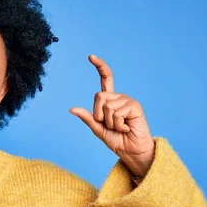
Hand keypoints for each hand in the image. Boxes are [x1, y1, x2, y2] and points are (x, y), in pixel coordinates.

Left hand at [70, 55, 155, 176]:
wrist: (130, 150)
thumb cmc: (116, 139)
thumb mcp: (97, 128)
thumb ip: (87, 117)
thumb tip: (71, 108)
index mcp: (109, 100)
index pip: (105, 79)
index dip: (99, 67)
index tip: (90, 56)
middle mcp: (119, 97)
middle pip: (98, 96)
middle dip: (99, 115)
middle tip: (111, 125)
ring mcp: (127, 100)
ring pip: (107, 106)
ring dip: (110, 122)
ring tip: (120, 127)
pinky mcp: (134, 106)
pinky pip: (116, 113)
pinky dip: (118, 125)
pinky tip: (127, 128)